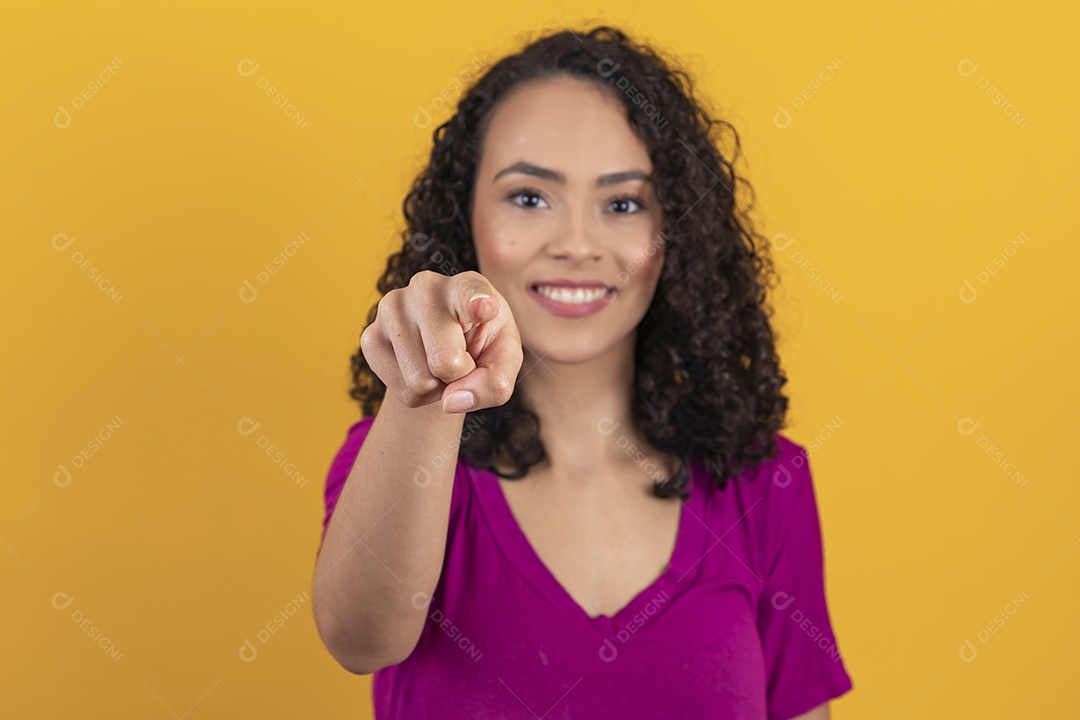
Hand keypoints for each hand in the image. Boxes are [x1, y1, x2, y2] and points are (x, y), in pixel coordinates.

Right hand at [360, 270, 522, 413]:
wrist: (445, 346)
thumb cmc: (482, 345)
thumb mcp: (503, 361)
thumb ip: (494, 384)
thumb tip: (450, 403)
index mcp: (468, 286)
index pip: (470, 293)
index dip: (476, 302)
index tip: (484, 306)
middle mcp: (426, 287)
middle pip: (445, 362)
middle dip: (459, 376)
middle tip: (462, 358)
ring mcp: (391, 308)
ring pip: (420, 382)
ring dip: (438, 386)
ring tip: (441, 361)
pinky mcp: (370, 336)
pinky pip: (403, 392)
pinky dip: (419, 394)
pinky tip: (420, 366)